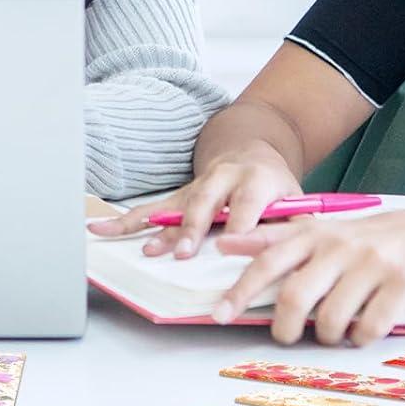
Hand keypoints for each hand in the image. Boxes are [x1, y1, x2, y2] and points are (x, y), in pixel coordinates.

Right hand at [86, 150, 303, 258]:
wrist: (251, 151)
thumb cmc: (276, 187)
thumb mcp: (296, 199)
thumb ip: (297, 224)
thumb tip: (305, 255)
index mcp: (256, 180)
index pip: (247, 203)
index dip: (238, 222)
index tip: (228, 244)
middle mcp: (221, 179)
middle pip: (205, 203)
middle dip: (192, 227)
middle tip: (183, 252)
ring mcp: (195, 187)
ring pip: (173, 206)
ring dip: (158, 230)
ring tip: (146, 252)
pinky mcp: (177, 196)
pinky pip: (149, 209)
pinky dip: (125, 222)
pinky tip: (100, 230)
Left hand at [213, 202, 404, 343]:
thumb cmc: (367, 237)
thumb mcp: (319, 229)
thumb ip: (274, 238)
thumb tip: (225, 243)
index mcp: (313, 234)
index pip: (266, 261)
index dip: (240, 289)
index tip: (218, 313)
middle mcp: (337, 247)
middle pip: (295, 297)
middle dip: (285, 327)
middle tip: (286, 337)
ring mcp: (370, 264)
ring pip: (332, 318)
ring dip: (327, 336)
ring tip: (332, 332)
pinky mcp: (401, 283)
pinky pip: (370, 327)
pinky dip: (361, 338)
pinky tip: (364, 330)